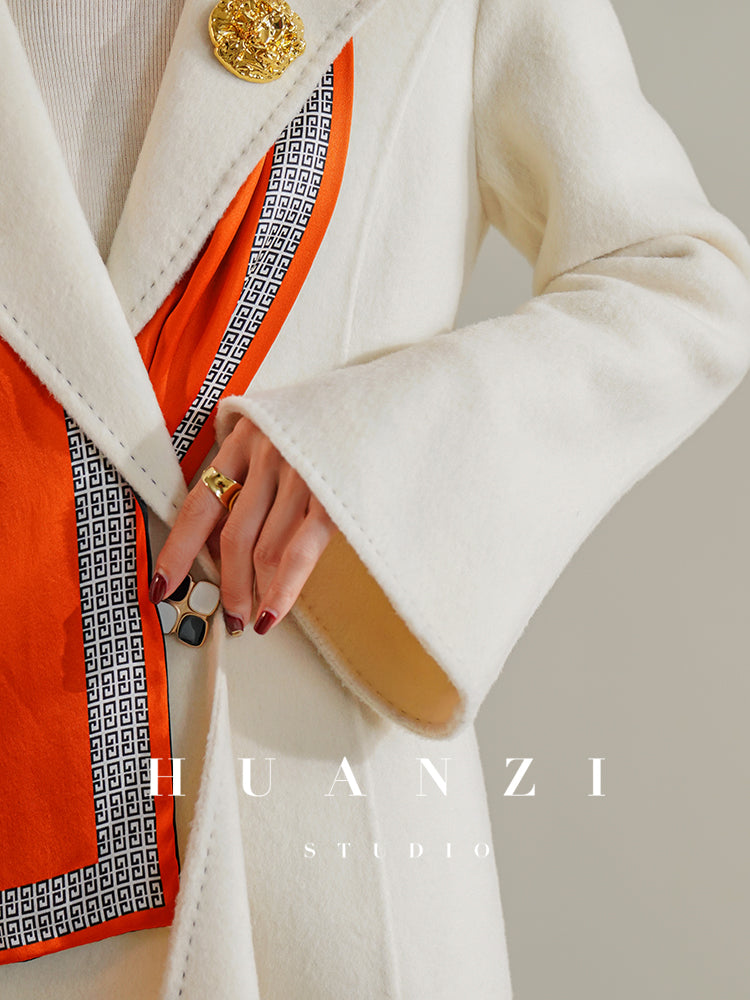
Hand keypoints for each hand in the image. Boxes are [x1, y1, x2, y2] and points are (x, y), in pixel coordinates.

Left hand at [150, 417, 335, 635]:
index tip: (161, 586)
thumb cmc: (331, 419)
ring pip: (264, 550)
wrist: (387, 399)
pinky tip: (272, 614)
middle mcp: (266, 455)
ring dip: (254, 592)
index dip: (178, 552)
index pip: (199, 505)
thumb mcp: (277, 429)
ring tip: (254, 618)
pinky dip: (282, 590)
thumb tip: (227, 540)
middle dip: (226, 585)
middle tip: (228, 614)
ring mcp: (299, 475)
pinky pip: (298, 553)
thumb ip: (250, 468)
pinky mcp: (331, 496)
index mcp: (243, 438)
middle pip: (232, 536)